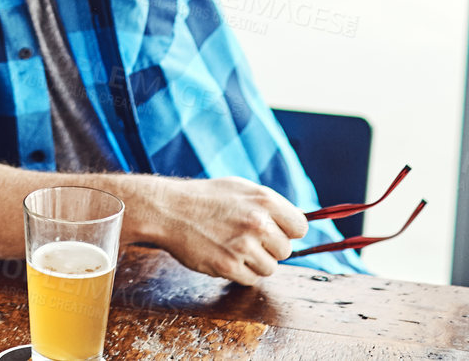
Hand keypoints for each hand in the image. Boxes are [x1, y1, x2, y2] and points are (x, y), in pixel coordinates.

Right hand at [140, 176, 307, 285]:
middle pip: (285, 251)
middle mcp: (258, 223)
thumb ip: (270, 205)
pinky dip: (239, 272)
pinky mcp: (228, 266)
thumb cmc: (204, 198)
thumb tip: (300, 221)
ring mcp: (243, 246)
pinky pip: (251, 280)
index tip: (273, 231)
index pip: (300, 227)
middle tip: (244, 238)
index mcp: (265, 200)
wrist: (167, 210)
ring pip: (269, 268)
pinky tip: (223, 255)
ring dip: (254, 262)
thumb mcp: (240, 189)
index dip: (287, 231)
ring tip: (232, 246)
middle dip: (268, 248)